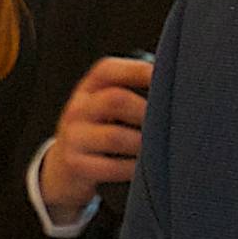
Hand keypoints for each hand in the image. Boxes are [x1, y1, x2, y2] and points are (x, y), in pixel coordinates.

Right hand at [37, 56, 151, 213]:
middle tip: (165, 123)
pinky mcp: (75, 165)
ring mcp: (74, 137)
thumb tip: (174, 87)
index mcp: (89, 88)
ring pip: (115, 137)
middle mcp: (78, 108)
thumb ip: (131, 91)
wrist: (62, 167)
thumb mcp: (105, 105)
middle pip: (115, 100)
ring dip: (142, 143)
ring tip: (156, 148)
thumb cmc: (98, 131)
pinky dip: (132, 168)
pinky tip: (142, 168)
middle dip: (145, 112)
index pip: (108, 70)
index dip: (138, 71)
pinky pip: (110, 167)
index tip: (165, 78)